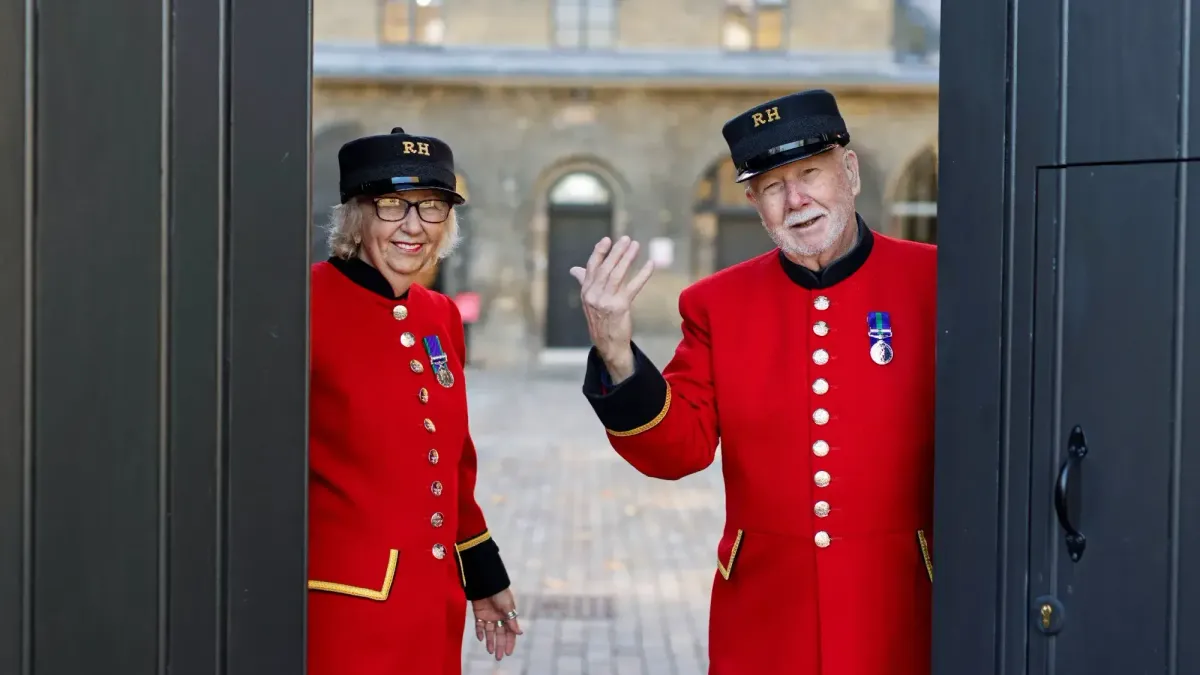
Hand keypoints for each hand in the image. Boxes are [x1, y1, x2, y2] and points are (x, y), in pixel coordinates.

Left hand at [471, 588, 523, 660]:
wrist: (486, 582)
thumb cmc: (499, 592)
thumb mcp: (508, 606)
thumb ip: (511, 621)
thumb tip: (520, 633)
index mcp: (508, 616)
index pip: (510, 632)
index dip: (510, 642)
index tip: (508, 653)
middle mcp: (499, 617)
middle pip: (500, 634)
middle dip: (500, 645)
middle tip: (499, 657)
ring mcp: (489, 616)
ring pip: (490, 632)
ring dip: (490, 641)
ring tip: (490, 651)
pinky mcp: (479, 614)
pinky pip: (480, 626)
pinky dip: (480, 632)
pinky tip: (481, 639)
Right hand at [569, 236, 655, 382]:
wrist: (607, 344)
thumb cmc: (600, 319)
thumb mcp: (588, 301)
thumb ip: (584, 283)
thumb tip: (574, 269)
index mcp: (586, 291)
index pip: (592, 267)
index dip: (599, 252)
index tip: (607, 239)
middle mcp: (594, 295)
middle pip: (606, 268)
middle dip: (616, 252)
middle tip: (627, 239)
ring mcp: (606, 301)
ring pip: (618, 274)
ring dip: (628, 258)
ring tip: (636, 246)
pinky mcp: (620, 307)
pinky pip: (633, 286)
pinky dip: (642, 274)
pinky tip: (650, 264)